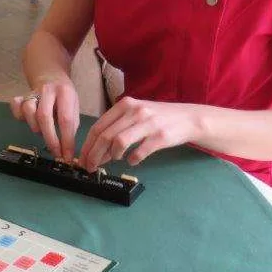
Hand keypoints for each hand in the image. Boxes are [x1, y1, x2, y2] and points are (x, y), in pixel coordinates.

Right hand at [10, 76, 80, 159]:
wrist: (51, 76)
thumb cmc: (64, 96)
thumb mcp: (73, 107)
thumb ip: (71, 125)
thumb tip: (67, 149)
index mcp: (65, 92)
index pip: (65, 119)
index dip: (66, 140)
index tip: (67, 156)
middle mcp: (48, 90)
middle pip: (44, 116)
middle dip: (50, 139)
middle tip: (55, 153)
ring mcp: (33, 92)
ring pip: (28, 110)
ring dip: (35, 127)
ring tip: (42, 132)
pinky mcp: (21, 95)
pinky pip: (15, 105)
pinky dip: (18, 115)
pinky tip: (25, 120)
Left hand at [79, 97, 201, 171]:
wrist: (189, 118)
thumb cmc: (158, 117)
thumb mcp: (136, 114)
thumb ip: (117, 127)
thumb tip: (97, 149)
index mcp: (125, 104)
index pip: (98, 126)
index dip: (87, 145)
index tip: (83, 159)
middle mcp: (134, 111)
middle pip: (105, 136)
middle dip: (94, 155)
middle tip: (90, 167)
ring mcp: (148, 123)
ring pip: (119, 143)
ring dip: (112, 156)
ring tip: (116, 159)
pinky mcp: (160, 136)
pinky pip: (139, 152)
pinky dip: (132, 160)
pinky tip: (133, 161)